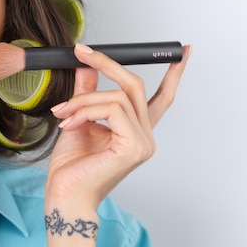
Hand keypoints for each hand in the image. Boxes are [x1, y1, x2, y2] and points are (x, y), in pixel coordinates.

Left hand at [46, 43, 191, 208]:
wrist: (64, 194)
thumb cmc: (71, 167)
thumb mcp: (78, 120)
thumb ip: (87, 93)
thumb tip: (87, 66)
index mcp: (135, 131)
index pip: (162, 97)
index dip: (174, 74)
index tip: (184, 52)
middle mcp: (145, 136)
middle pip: (134, 86)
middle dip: (107, 65)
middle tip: (82, 52)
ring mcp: (142, 142)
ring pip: (116, 96)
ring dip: (82, 100)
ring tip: (62, 114)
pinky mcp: (133, 146)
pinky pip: (112, 109)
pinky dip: (86, 110)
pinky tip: (69, 124)